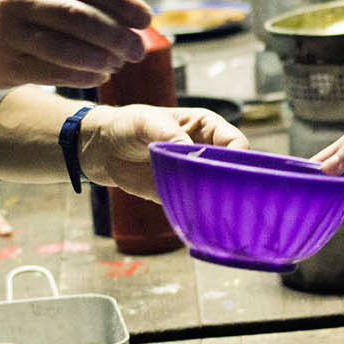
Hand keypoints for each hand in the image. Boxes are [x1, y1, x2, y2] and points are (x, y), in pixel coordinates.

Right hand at [0, 0, 150, 92]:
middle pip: (79, 16)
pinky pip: (52, 71)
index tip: (146, 19)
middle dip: (116, 35)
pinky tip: (99, 76)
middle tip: (138, 50)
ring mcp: (7, 31)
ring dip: (101, 58)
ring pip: (66, 47)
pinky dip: (82, 75)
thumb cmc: (11, 15)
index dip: (121, 2)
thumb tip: (132, 12)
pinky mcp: (4, 62)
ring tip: (119, 64)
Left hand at [79, 103, 248, 199]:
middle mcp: (207, 152)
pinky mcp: (182, 195)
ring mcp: (196, 175)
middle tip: (228, 197)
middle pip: (233, 170)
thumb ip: (168, 134)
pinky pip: (196, 206)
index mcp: (207, 127)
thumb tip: (190, 150)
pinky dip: (198, 214)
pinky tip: (199, 221)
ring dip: (217, 202)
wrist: (103, 150)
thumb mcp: (147, 122)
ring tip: (214, 212)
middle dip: (233, 183)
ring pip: (217, 190)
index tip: (234, 171)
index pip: (235, 142)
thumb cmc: (128, 125)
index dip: (240, 156)